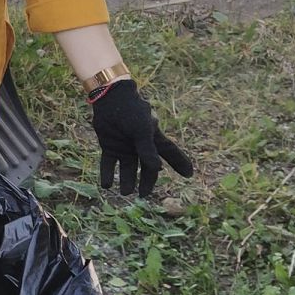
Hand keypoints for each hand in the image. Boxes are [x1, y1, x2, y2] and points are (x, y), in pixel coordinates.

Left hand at [89, 79, 192, 197]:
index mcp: (153, 139)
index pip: (170, 154)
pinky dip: (107, 174)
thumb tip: (157, 169)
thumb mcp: (142, 131)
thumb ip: (148, 150)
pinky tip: (106, 186)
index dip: (180, 164)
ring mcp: (125, 147)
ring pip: (128, 168)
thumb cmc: (132, 112)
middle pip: (147, 167)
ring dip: (127, 181)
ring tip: (125, 193)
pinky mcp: (110, 146)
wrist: (110, 99)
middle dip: (146, 181)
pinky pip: (109, 163)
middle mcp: (140, 146)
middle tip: (143, 195)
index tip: (189, 175)